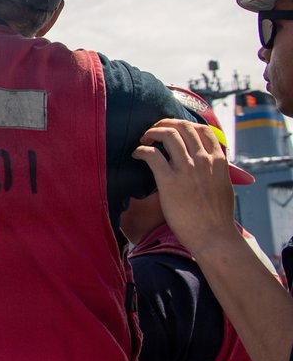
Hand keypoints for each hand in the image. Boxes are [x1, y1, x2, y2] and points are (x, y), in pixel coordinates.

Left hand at [132, 118, 237, 254]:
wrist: (213, 236)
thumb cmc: (217, 217)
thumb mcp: (224, 186)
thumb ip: (217, 171)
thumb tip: (211, 164)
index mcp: (218, 161)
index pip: (202, 129)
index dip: (184, 124)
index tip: (172, 129)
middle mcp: (203, 160)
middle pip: (183, 126)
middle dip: (165, 123)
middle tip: (153, 131)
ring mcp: (186, 169)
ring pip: (167, 134)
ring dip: (152, 132)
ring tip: (144, 140)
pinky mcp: (169, 181)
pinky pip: (152, 154)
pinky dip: (141, 150)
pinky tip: (136, 154)